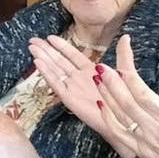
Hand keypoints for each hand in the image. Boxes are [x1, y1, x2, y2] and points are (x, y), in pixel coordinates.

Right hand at [29, 34, 135, 157]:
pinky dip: (46, 73)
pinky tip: (38, 63)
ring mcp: (73, 88)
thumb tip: (125, 36)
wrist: (124, 121)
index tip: (49, 36)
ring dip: (43, 58)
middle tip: (33, 40)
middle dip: (46, 50)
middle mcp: (79, 78)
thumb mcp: (126, 72)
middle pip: (59, 61)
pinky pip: (56, 84)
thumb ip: (123, 55)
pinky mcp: (69, 98)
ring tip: (32, 47)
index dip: (61, 45)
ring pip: (55, 70)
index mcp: (91, 70)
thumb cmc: (126, 99)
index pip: (72, 54)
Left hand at [95, 35, 158, 157]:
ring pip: (119, 116)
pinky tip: (102, 105)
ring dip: (106, 96)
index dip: (129, 73)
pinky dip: (107, 119)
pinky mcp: (141, 152)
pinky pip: (119, 134)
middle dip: (111, 82)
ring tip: (97, 78)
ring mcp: (146, 143)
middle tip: (100, 65)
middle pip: (125, 103)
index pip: (143, 94)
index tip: (123, 55)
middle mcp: (155, 131)